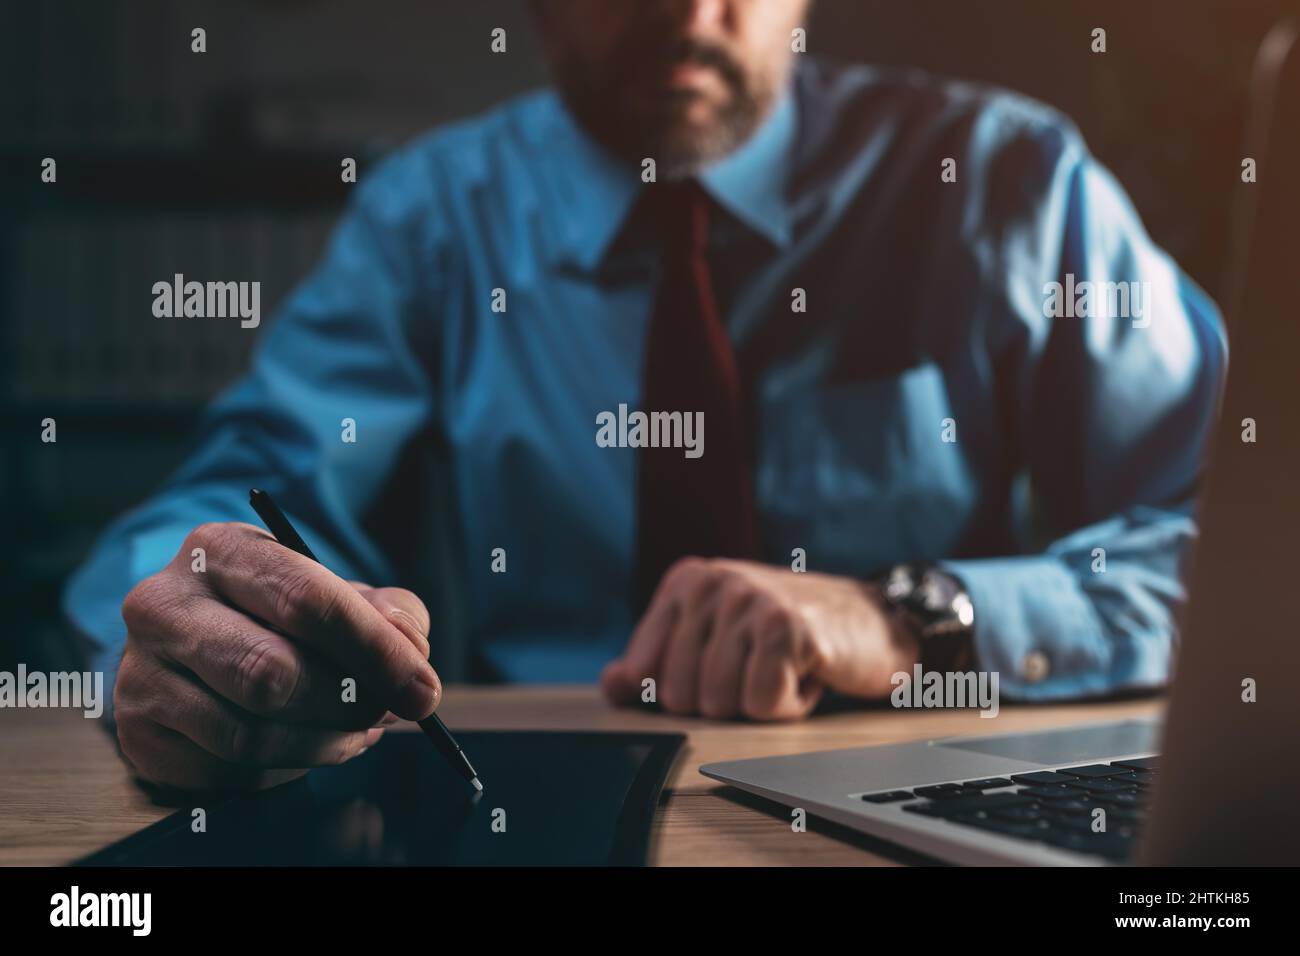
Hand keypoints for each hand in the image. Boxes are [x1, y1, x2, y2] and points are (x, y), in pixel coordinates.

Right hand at [115, 522, 440, 790]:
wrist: (199, 653)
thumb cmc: (283, 618)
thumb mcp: (340, 595)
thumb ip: (388, 612)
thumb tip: (410, 648)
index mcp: (221, 550)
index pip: (304, 599)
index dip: (373, 650)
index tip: (422, 689)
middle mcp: (165, 603)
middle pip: (271, 671)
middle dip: (348, 701)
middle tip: (388, 711)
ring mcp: (141, 669)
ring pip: (250, 729)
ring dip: (325, 740)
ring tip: (357, 729)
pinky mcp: (139, 730)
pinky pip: (228, 765)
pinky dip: (290, 762)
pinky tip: (314, 743)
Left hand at [601, 558, 919, 719]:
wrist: (875, 622)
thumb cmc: (791, 636)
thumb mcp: (718, 640)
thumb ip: (660, 661)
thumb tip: (615, 684)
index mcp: (687, 580)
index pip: (643, 670)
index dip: (681, 691)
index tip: (722, 668)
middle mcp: (714, 581)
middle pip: (680, 695)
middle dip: (725, 699)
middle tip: (762, 666)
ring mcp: (749, 600)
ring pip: (718, 703)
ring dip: (759, 702)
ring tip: (785, 666)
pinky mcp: (786, 627)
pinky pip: (760, 704)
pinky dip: (788, 705)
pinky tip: (808, 672)